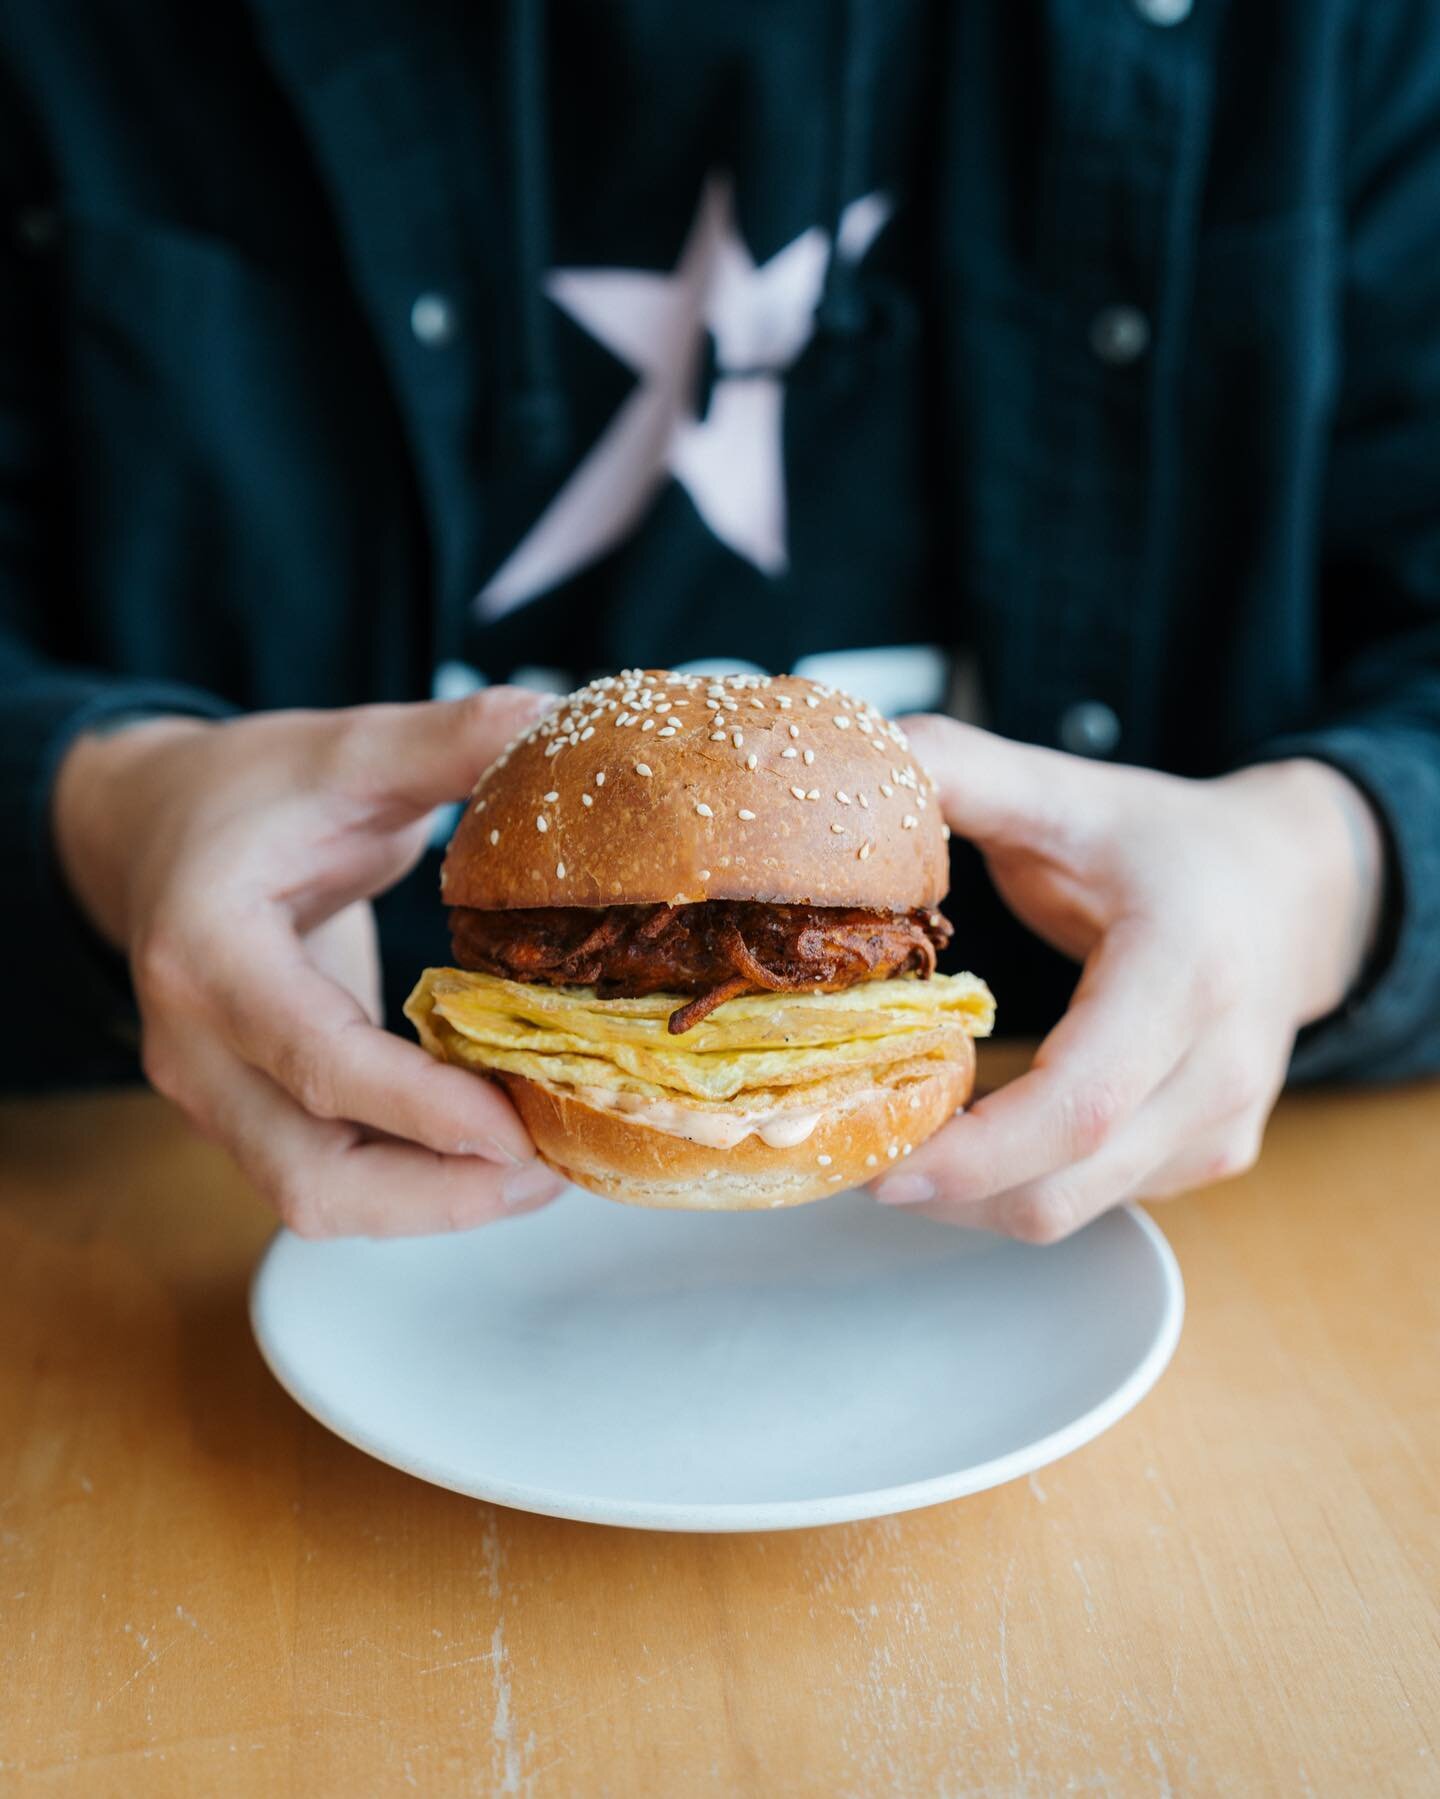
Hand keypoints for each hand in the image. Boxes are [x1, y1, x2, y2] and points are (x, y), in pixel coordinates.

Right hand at [52, 693, 568, 1236]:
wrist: (158, 828)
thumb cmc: (250, 791)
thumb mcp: (342, 750)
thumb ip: (444, 741)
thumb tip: (552, 716)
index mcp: (208, 952)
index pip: (314, 1058)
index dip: (421, 1108)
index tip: (522, 1130)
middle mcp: (195, 1048)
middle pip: (309, 1177)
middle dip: (439, 1196)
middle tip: (554, 1169)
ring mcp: (216, 1092)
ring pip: (319, 1199)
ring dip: (433, 1204)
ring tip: (543, 1170)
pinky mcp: (250, 1110)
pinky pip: (330, 1176)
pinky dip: (413, 1182)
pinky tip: (495, 1148)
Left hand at [871, 720, 1383, 1240]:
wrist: (1291, 889)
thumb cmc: (1168, 846)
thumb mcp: (1067, 795)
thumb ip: (959, 769)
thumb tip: (861, 753)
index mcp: (1186, 971)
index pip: (1078, 1101)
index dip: (972, 1153)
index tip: (879, 1165)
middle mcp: (1221, 1067)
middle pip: (1066, 1182)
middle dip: (946, 1191)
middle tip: (849, 1153)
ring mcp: (1224, 1125)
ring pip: (1075, 1209)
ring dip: (973, 1199)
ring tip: (895, 1142)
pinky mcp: (1211, 1158)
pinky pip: (1097, 1202)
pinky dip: (1016, 1187)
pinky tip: (966, 1139)